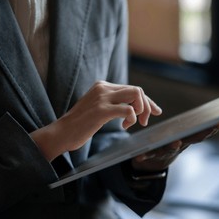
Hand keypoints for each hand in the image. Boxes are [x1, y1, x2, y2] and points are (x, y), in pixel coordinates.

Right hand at [31, 81, 161, 160]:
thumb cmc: (80, 125)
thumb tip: (135, 108)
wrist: (61, 133)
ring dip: (142, 110)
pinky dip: (132, 118)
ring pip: (136, 95)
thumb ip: (114, 104)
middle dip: (147, 106)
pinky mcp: (101, 110)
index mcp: (103, 86)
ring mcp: (102, 98)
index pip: (132, 89)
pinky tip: (125, 126)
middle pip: (137, 90)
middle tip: (145, 122)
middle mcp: (103, 88)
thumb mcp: (99, 108)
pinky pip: (128, 110)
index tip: (156, 111)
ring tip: (135, 123)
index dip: (147, 101)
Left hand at [131, 122, 218, 170]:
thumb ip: (196, 126)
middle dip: (203, 134)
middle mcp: (182, 145)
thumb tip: (216, 114)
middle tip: (211, 128)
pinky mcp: (153, 155)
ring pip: (172, 149)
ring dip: (174, 146)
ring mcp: (168, 152)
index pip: (204, 132)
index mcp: (188, 138)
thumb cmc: (172, 143)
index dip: (214, 128)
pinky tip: (139, 156)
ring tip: (176, 143)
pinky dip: (145, 156)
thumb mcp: (183, 134)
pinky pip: (149, 155)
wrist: (156, 161)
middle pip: (194, 140)